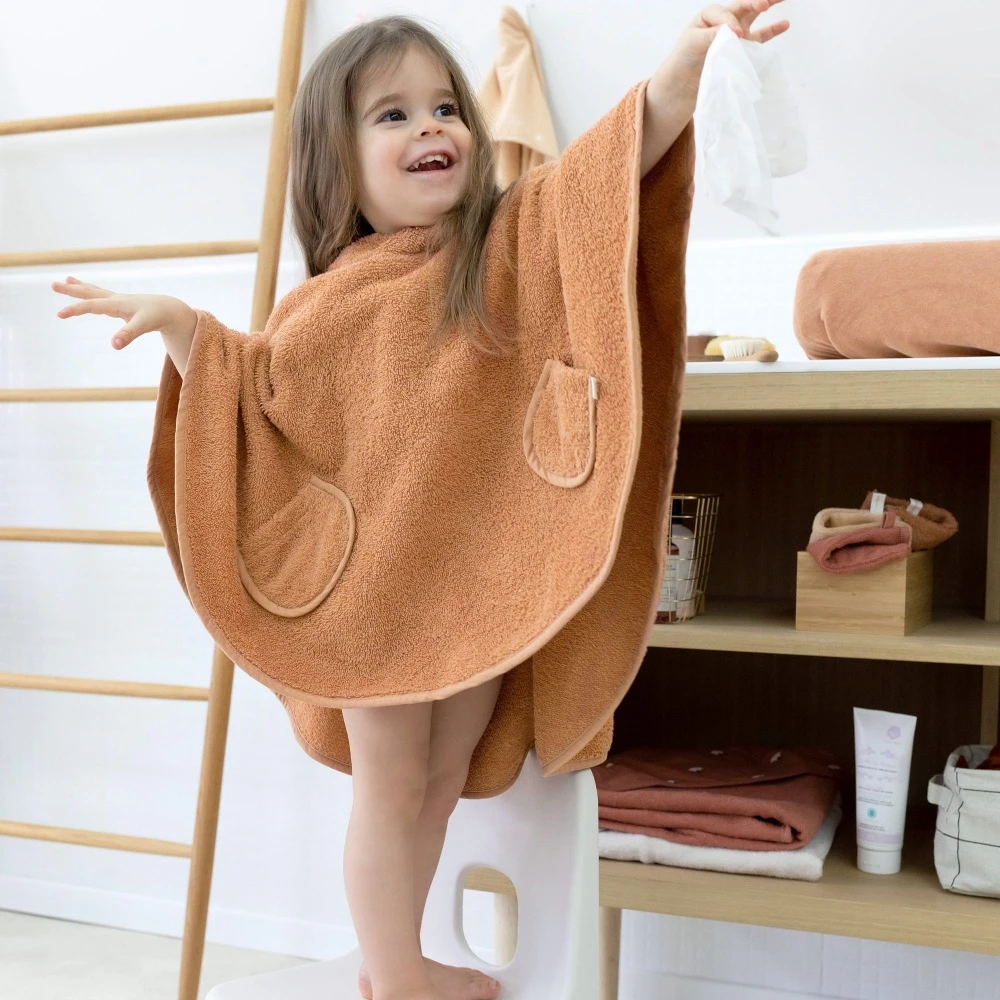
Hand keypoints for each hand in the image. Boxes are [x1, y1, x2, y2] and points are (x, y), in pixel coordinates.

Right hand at [52, 276, 196, 350]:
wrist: (170, 309)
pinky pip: (103, 297)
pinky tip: (91, 295)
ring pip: (95, 292)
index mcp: (117, 304)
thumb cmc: (157, 317)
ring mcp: (119, 301)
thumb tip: (114, 346)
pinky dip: (93, 294)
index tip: (58, 314)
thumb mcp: (143, 326)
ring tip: (66, 280)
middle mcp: (115, 299)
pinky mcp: (123, 304)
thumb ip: (128, 335)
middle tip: (53, 285)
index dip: (74, 310)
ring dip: (80, 287)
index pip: (91, 305)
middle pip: (90, 293)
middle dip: (72, 290)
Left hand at [655, 0, 790, 101]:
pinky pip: (760, 36)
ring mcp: (736, 32)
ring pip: (755, 15)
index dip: (731, 22)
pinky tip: (785, 23)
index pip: (726, 13)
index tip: (736, 34)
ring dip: (769, 4)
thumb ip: (711, 35)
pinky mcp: (742, 47)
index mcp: (710, 15)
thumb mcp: (692, 43)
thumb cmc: (684, 59)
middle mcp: (725, 20)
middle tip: (765, 2)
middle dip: (756, 1)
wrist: (683, 82)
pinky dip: (773, 30)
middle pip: (744, 4)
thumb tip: (734, 31)